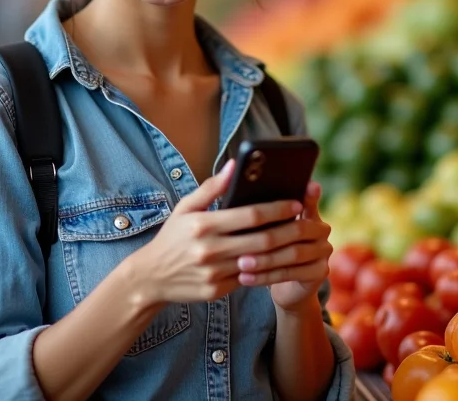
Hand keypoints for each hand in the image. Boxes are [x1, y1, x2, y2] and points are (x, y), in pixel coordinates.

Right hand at [131, 160, 303, 307]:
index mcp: (202, 224)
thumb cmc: (172, 237)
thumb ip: (211, 187)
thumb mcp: (185, 207)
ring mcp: (213, 273)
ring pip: (259, 263)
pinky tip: (280, 260)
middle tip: (307, 223)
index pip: (250, 216)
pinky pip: (248, 279)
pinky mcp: (215, 292)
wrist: (150, 277)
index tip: (296, 203)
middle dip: (289, 231)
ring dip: (284, 252)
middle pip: (261, 241)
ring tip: (300, 241)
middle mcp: (208, 250)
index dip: (277, 209)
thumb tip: (234, 165)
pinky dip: (266, 270)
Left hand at [236, 182, 332, 313]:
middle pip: (297, 230)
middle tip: (241, 241)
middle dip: (268, 237)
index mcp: (309, 211)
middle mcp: (321, 229)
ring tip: (240, 263)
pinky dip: (266, 276)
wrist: (286, 281)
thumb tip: (236, 174)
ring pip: (293, 254)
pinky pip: (291, 274)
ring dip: (264, 260)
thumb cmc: (270, 245)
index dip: (306, 196)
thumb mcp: (266, 225)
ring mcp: (323, 251)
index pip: (308, 200)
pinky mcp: (320, 273)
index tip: (299, 193)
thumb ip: (260, 208)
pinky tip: (246, 278)